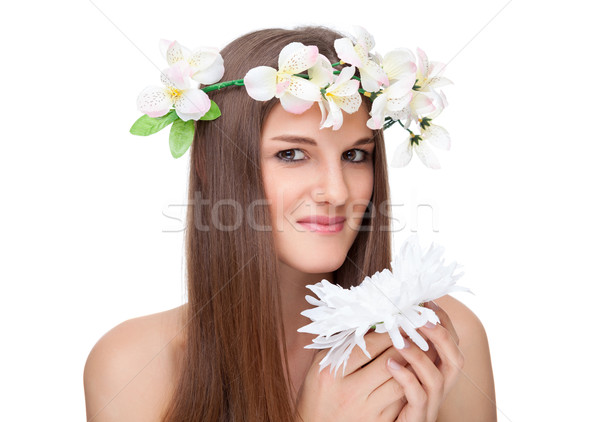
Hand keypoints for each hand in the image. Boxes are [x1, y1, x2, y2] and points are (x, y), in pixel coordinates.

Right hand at [295, 326, 438, 421]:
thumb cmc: (318, 394)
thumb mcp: (321, 366)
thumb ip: (341, 345)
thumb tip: (367, 322)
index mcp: (331, 373)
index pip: (368, 346)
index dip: (389, 332)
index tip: (401, 320)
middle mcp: (349, 392)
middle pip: (387, 363)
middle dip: (406, 345)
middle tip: (419, 331)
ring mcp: (365, 411)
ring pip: (399, 382)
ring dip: (414, 365)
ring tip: (423, 350)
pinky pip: (401, 402)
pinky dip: (410, 385)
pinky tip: (416, 373)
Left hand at [386, 302, 463, 421]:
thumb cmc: (386, 394)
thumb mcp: (397, 364)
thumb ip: (400, 343)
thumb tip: (390, 312)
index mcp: (438, 371)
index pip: (451, 343)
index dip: (444, 322)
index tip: (427, 302)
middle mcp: (440, 387)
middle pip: (455, 359)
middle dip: (441, 336)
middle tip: (421, 318)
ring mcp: (431, 404)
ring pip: (437, 378)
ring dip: (420, 355)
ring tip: (399, 340)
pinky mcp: (417, 417)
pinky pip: (418, 397)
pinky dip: (406, 379)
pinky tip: (390, 365)